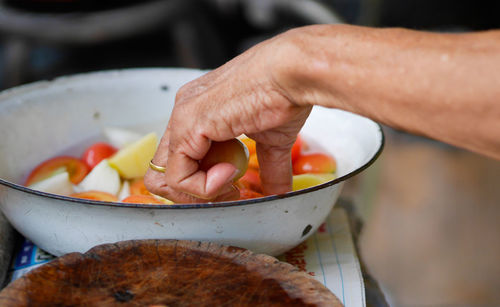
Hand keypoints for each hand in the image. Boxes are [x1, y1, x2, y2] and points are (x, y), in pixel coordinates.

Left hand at [144, 31, 311, 202]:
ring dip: (201, 192)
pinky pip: (178, 176)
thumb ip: (268, 168)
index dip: (201, 182)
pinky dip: (204, 187)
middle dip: (196, 193)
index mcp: (200, 112)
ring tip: (232, 183)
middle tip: (229, 192)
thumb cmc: (285, 93)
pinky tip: (229, 174)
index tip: (233, 186)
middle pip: (164, 172)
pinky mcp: (188, 125)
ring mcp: (182, 117)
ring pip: (164, 178)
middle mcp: (185, 112)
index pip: (180, 159)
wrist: (293, 75)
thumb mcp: (272, 141)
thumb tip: (277, 191)